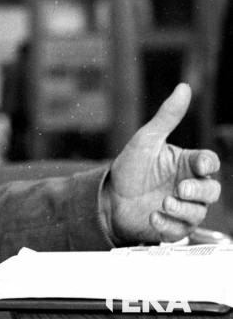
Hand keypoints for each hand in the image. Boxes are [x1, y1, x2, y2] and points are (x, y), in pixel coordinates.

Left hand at [103, 83, 220, 243]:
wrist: (107, 197)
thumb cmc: (130, 168)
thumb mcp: (146, 139)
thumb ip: (167, 117)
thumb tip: (184, 88)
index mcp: (186, 164)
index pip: (209, 163)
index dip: (207, 164)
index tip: (199, 165)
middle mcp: (188, 186)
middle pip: (211, 191)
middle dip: (199, 191)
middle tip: (180, 189)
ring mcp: (182, 208)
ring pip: (198, 213)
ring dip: (183, 209)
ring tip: (163, 203)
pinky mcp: (171, 227)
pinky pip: (179, 230)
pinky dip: (168, 224)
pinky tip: (154, 217)